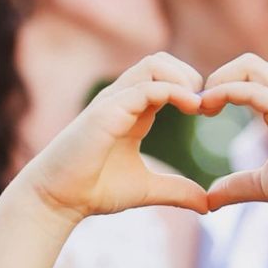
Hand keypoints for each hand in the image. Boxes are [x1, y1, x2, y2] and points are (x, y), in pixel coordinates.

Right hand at [20, 54, 207, 222]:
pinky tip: (190, 107)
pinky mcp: (107, 110)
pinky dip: (172, 91)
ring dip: (183, 77)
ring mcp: (114, 101)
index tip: (209, 113)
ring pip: (154, 64)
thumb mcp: (148, 189)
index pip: (166, 78)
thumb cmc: (94, 190)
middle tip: (206, 106)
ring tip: (198, 105)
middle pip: (162, 61)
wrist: (59, 199)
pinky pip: (145, 87)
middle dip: (190, 75)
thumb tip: (208, 205)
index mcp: (134, 111)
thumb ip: (177, 191)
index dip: (192, 88)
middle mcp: (123, 99)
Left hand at [200, 54, 267, 221]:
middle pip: (248, 63)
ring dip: (218, 81)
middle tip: (197, 106)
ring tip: (200, 107)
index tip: (203, 111)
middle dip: (217, 78)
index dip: (224, 86)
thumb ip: (238, 185)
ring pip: (248, 66)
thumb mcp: (265, 184)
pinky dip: (224, 93)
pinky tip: (207, 109)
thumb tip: (210, 200)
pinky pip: (249, 89)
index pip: (252, 76)